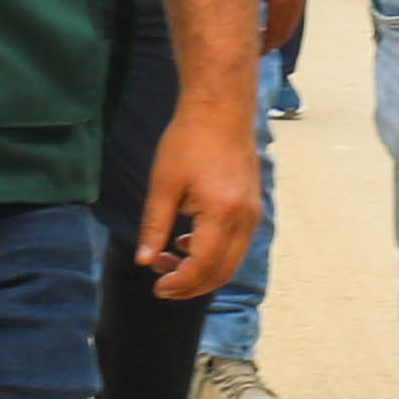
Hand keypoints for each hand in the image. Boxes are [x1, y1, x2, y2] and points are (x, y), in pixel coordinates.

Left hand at [139, 99, 263, 301]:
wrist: (220, 110)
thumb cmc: (188, 140)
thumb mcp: (163, 184)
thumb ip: (154, 226)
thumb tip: (145, 262)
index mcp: (222, 211)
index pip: (202, 265)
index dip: (180, 283)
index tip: (158, 288)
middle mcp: (245, 218)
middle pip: (222, 271)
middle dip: (191, 286)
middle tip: (162, 285)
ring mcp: (253, 214)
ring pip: (232, 262)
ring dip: (203, 272)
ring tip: (170, 261)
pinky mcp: (253, 208)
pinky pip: (237, 246)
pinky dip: (215, 256)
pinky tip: (188, 243)